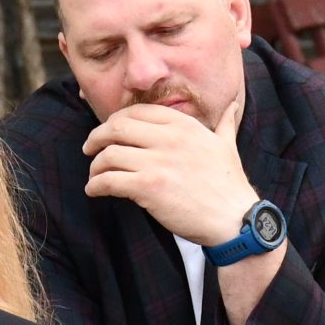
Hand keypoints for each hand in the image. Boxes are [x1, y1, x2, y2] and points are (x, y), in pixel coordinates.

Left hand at [83, 97, 257, 245]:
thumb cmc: (230, 185)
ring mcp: (158, 162)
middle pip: (117, 127)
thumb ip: (225, 123)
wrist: (235, 219)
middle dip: (97, 137)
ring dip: (95, 165)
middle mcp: (169, 139)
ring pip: (109, 154)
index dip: (116, 119)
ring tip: (95, 175)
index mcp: (184, 126)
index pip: (138, 111)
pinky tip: (94, 190)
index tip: (108, 131)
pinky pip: (109, 181)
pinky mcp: (148, 188)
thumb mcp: (228, 146)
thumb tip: (233, 105)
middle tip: (90, 149)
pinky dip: (95, 185)